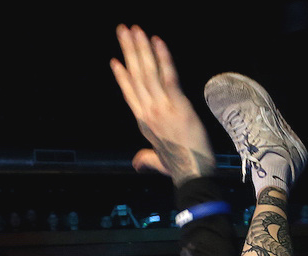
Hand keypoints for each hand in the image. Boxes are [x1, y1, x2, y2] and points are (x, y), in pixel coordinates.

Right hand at [111, 25, 216, 182]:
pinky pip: (168, 77)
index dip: (122, 76)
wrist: (192, 173)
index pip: (129, 93)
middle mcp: (148, 111)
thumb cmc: (178, 167)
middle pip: (135, 76)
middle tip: (122, 30)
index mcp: (143, 122)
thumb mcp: (158, 162)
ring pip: (147, 72)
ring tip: (135, 30)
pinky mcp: (177, 105)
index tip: (115, 60)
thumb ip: (145, 158)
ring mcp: (161, 107)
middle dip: (128, 51)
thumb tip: (136, 163)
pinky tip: (158, 42)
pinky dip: (163, 58)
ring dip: (141, 48)